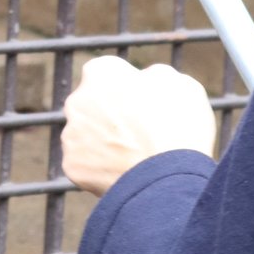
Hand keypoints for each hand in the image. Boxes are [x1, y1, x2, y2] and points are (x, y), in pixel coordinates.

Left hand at [61, 56, 216, 195]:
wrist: (167, 180)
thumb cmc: (178, 128)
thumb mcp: (182, 86)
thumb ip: (155, 75)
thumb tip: (146, 78)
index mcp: (101, 73)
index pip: (108, 73)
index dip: (128, 89)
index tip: (145, 104)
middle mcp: (77, 99)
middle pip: (93, 105)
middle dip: (111, 116)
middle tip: (140, 135)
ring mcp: (71, 134)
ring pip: (87, 136)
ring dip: (105, 143)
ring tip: (136, 158)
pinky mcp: (72, 164)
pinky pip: (86, 165)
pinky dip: (101, 170)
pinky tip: (124, 175)